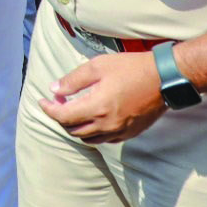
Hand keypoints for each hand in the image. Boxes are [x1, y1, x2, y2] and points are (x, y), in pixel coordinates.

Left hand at [40, 51, 165, 144]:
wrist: (163, 78)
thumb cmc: (131, 68)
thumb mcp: (98, 66)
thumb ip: (73, 80)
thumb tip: (54, 89)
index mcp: (97, 107)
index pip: (63, 116)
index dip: (49, 109)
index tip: (42, 100)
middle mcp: (107, 124)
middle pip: (73, 130)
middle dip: (60, 118)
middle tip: (58, 103)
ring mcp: (119, 131)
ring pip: (88, 138)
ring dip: (75, 127)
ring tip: (72, 112)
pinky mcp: (129, 133)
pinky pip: (104, 140)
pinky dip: (92, 132)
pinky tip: (92, 119)